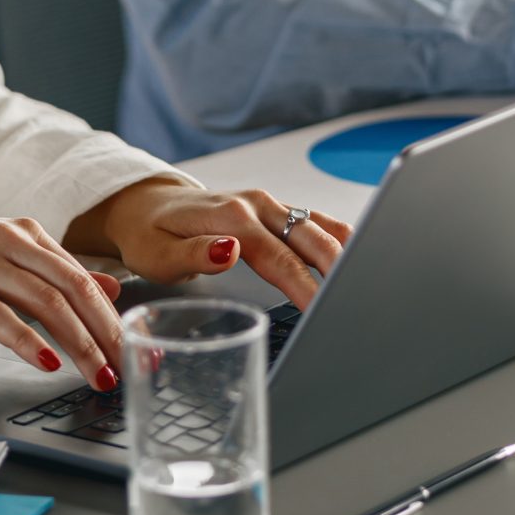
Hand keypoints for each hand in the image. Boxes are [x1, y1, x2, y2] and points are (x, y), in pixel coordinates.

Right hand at [0, 216, 126, 391]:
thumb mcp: (13, 258)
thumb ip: (60, 273)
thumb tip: (112, 290)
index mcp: (29, 235)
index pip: (82, 279)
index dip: (113, 317)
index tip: (135, 348)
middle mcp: (9, 242)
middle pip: (70, 289)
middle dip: (104, 332)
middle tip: (125, 367)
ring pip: (42, 302)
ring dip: (77, 343)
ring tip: (97, 374)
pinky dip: (27, 340)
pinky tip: (48, 362)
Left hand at [66, 178, 354, 308]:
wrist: (144, 205)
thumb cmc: (149, 236)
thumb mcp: (158, 254)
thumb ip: (195, 254)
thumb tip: (231, 252)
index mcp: (231, 217)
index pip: (280, 259)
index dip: (306, 287)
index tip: (325, 311)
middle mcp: (256, 204)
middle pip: (310, 238)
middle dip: (339, 269)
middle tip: (360, 302)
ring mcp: (269, 204)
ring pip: (318, 225)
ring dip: (345, 250)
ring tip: (370, 279)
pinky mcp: (274, 209)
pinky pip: (314, 220)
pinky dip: (339, 236)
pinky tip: (359, 252)